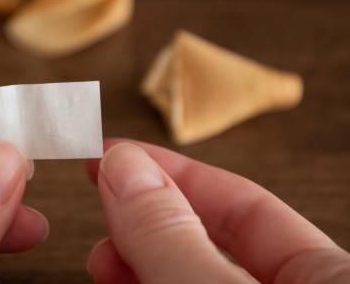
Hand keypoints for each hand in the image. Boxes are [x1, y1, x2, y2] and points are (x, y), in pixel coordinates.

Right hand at [85, 138, 349, 283]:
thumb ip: (173, 238)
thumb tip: (124, 166)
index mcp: (334, 281)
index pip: (245, 204)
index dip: (170, 170)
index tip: (110, 153)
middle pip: (213, 242)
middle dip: (146, 218)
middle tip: (98, 204)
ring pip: (189, 279)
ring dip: (137, 261)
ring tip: (100, 261)